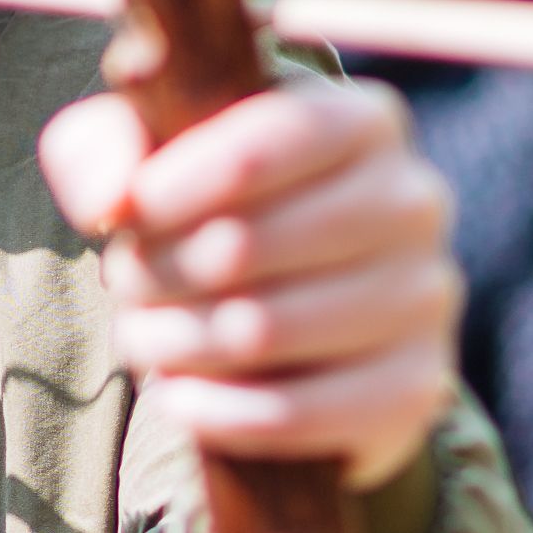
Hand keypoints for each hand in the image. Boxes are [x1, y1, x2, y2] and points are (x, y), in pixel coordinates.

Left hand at [39, 81, 459, 487]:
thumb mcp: (155, 157)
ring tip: (142, 336)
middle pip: (245, 245)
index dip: (168, 190)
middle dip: (158, 273)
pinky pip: (292, 413)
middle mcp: (414, 200)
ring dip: (172, 342)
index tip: (120, 219)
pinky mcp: (416, 389)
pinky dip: (211, 410)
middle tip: (126, 284)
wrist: (302, 314)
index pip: (256, 148)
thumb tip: (110, 202)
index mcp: (365, 120)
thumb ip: (107, 147)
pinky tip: (176, 396)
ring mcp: (426, 298)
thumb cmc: (217, 207)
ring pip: (261, 332)